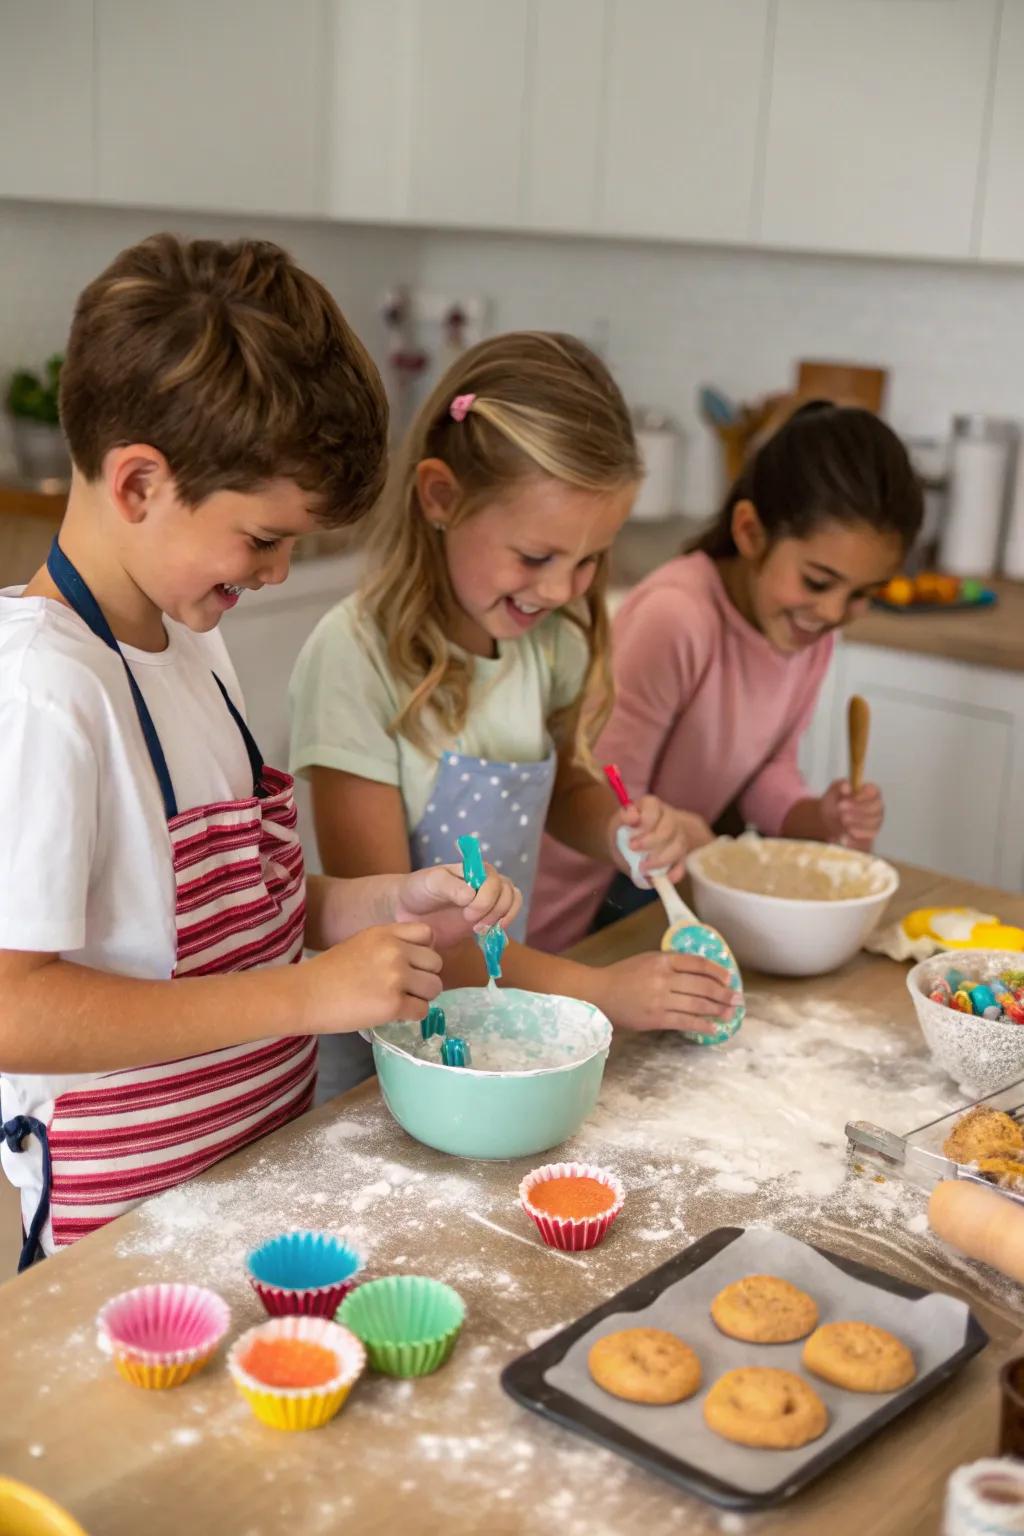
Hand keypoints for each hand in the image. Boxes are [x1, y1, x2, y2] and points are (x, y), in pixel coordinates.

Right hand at [301, 923, 442, 1032]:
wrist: (304, 994)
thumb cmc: (328, 972)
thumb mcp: (361, 943)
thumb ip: (389, 945)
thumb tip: (418, 959)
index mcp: (386, 933)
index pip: (428, 934)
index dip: (423, 951)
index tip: (410, 964)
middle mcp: (395, 951)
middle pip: (436, 963)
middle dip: (424, 977)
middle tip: (405, 988)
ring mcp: (396, 978)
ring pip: (434, 988)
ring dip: (421, 997)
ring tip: (400, 1001)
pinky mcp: (393, 1005)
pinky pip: (422, 1010)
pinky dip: (411, 1015)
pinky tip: (394, 1013)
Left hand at [393, 862, 521, 948]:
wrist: (407, 911)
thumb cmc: (419, 889)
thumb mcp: (431, 882)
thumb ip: (450, 886)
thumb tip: (472, 895)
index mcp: (474, 870)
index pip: (495, 881)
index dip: (487, 898)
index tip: (468, 913)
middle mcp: (485, 883)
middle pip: (507, 892)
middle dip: (495, 911)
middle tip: (474, 925)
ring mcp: (487, 901)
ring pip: (512, 902)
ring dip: (503, 918)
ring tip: (482, 931)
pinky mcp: (485, 918)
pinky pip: (505, 919)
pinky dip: (504, 928)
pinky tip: (491, 937)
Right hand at [596, 950, 739, 1033]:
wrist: (599, 994)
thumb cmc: (623, 976)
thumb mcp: (647, 960)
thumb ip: (671, 964)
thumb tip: (700, 974)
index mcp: (662, 960)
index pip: (697, 963)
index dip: (717, 971)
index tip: (729, 978)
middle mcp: (664, 978)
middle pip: (702, 985)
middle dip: (724, 993)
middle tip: (737, 998)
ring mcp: (661, 999)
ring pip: (697, 1004)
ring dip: (718, 1009)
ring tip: (731, 1013)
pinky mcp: (657, 1018)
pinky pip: (686, 1022)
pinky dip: (702, 1025)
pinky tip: (713, 1027)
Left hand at [609, 797, 713, 883]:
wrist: (624, 843)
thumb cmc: (622, 831)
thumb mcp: (617, 824)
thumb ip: (623, 819)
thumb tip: (632, 817)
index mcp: (651, 805)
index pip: (654, 809)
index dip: (645, 824)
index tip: (631, 840)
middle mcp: (668, 817)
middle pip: (669, 828)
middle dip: (652, 842)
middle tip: (633, 851)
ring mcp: (677, 835)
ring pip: (679, 846)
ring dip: (661, 860)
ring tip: (643, 868)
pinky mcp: (679, 854)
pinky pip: (682, 864)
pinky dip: (674, 873)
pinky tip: (664, 879)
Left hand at [819, 779, 883, 850]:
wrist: (827, 821)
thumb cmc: (835, 802)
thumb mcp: (834, 791)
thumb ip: (839, 787)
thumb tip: (846, 787)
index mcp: (870, 792)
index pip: (874, 791)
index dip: (863, 795)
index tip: (850, 797)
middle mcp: (876, 808)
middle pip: (876, 809)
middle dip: (859, 809)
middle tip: (841, 810)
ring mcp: (874, 824)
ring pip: (873, 825)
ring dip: (858, 824)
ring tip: (842, 821)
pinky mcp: (868, 838)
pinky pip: (866, 841)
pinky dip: (855, 840)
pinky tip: (844, 838)